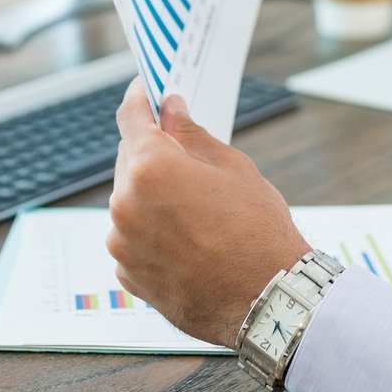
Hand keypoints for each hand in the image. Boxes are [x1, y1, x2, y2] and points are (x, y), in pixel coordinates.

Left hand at [106, 81, 310, 346]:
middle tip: (185, 156)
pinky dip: (151, 233)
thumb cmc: (258, 233)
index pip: (131, 117)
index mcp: (150, 167)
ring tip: (196, 211)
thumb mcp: (233, 168)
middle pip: (130, 161)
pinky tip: (188, 241)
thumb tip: (171, 111)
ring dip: (152, 197)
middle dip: (153, 154)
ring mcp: (122, 244)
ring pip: (130, 203)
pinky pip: (133, 239)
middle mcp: (125, 204)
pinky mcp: (128, 275)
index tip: (145, 90)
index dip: (140, 98)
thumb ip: (192, 135)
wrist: (268, 301)